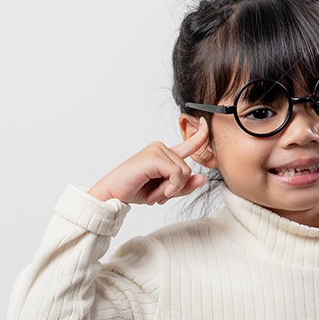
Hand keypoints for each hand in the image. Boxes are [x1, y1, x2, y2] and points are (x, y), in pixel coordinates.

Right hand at [87, 118, 210, 204]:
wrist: (113, 194)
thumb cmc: (134, 189)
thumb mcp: (165, 191)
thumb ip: (183, 186)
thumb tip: (202, 178)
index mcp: (164, 153)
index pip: (190, 142)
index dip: (202, 134)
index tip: (205, 123)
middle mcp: (161, 148)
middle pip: (188, 169)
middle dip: (176, 188)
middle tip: (159, 196)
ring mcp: (157, 150)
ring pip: (184, 172)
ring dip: (171, 190)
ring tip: (154, 195)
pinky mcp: (154, 157)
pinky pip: (176, 174)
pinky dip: (170, 188)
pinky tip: (156, 193)